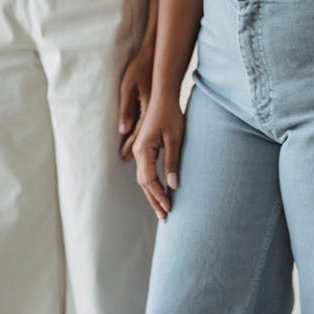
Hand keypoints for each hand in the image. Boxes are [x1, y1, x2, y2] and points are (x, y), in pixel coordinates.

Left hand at [118, 44, 153, 159]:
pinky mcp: (155, 104)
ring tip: (132, 154)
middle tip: (125, 160)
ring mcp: (155, 108)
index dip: (128, 145)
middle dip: (134, 148)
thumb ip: (126, 109)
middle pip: (143, 135)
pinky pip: (149, 122)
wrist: (155, 55)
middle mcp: (153, 111)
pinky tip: (142, 136)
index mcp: (147, 108)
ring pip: (147, 130)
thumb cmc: (140, 69)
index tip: (122, 157)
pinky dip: (144, 131)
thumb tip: (123, 131)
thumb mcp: (128, 87)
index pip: (137, 132)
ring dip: (140, 142)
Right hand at [133, 94, 183, 221]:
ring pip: (144, 178)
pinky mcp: (145, 148)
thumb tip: (172, 185)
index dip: (159, 195)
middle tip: (165, 217)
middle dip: (154, 200)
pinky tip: (161, 191)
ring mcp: (140, 150)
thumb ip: (172, 162)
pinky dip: (153, 184)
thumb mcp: (175, 138)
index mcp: (143, 150)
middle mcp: (138, 152)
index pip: (149, 180)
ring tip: (163, 209)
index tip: (169, 207)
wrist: (163, 96)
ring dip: (153, 194)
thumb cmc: (170, 115)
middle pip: (144, 183)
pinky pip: (147, 171)